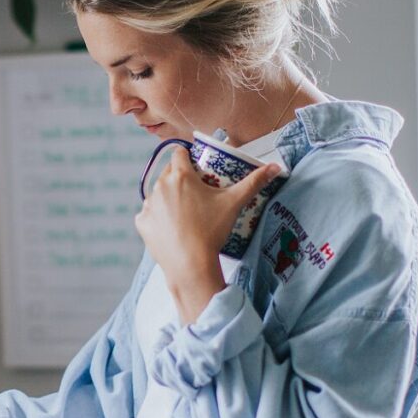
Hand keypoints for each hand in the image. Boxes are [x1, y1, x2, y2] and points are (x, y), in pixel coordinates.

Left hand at [136, 147, 280, 322]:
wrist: (190, 265)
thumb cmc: (212, 231)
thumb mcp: (234, 203)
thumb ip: (254, 182)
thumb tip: (276, 167)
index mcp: (180, 176)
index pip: (179, 153)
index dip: (187, 157)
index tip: (195, 166)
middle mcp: (159, 186)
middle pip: (168, 173)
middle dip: (179, 178)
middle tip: (195, 192)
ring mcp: (148, 205)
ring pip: (158, 193)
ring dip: (168, 197)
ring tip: (184, 212)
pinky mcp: (141, 223)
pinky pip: (149, 214)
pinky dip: (158, 217)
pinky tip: (172, 226)